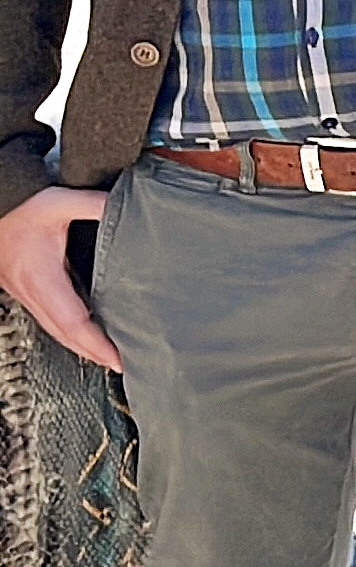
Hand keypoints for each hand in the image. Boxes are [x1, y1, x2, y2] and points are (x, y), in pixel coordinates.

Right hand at [0, 187, 117, 370]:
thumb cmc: (19, 206)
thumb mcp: (59, 202)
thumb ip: (94, 205)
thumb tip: (125, 208)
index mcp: (42, 278)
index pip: (73, 322)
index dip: (96, 344)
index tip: (116, 358)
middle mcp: (31, 291)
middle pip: (63, 334)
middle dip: (91, 352)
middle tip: (119, 365)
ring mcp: (24, 291)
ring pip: (53, 328)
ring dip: (78, 344)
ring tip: (104, 355)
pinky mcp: (22, 287)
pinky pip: (46, 316)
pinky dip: (65, 329)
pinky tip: (79, 329)